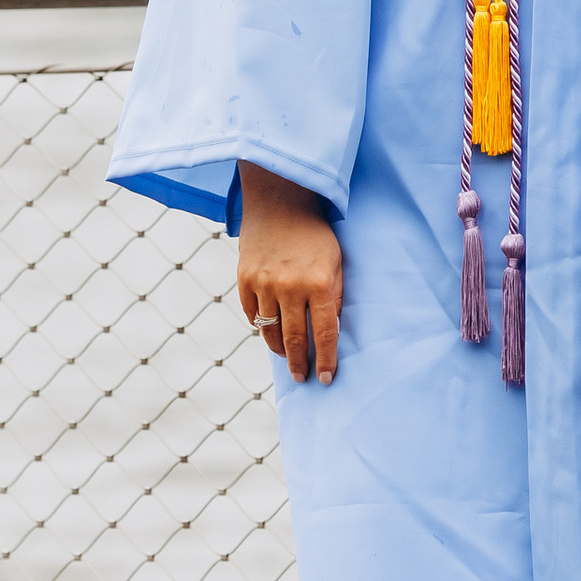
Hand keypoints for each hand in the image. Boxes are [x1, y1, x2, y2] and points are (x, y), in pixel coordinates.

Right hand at [238, 163, 343, 381]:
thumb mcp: (335, 262)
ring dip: (280, 349)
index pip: (325, 332)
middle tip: (303, 378)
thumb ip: (334, 296)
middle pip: (295, 338)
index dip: (327, 359)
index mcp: (319, 283)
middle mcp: (290, 287)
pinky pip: (253, 315)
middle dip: (300, 363)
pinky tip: (270, 332)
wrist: (280, 202)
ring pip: (270, 330)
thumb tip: (330, 330)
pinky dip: (261, 327)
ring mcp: (264, 283)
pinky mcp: (245, 279)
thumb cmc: (314, 234)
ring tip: (287, 358)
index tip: (327, 378)